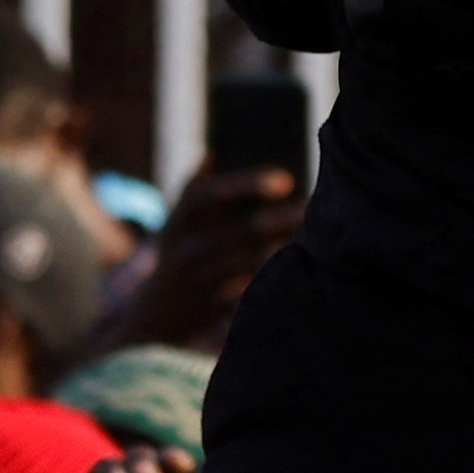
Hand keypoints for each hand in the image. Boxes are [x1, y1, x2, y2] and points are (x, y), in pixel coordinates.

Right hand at [102, 164, 301, 353]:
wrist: (153, 318)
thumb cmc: (176, 258)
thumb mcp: (173, 224)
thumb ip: (192, 189)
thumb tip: (211, 154)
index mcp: (179, 222)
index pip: (212, 195)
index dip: (248, 185)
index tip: (285, 180)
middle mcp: (188, 251)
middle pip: (244, 231)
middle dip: (284, 220)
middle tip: (317, 209)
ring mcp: (202, 283)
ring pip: (253, 265)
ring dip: (286, 251)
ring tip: (320, 239)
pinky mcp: (217, 311)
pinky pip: (252, 295)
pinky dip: (276, 284)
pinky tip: (305, 273)